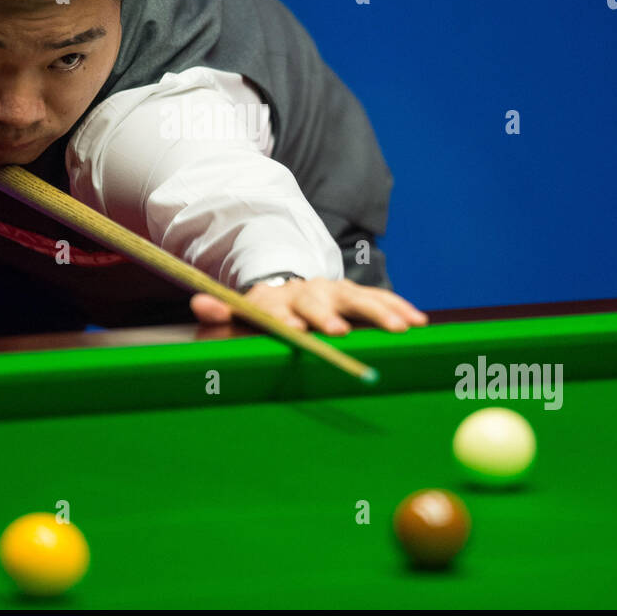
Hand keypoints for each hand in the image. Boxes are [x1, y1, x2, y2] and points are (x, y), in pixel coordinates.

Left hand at [190, 277, 428, 335]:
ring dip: (380, 313)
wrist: (289, 284)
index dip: (289, 318)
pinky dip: (399, 309)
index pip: (282, 308)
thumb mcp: (241, 311)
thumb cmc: (267, 310)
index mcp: (280, 300)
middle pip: (322, 302)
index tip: (295, 329)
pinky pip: (383, 300)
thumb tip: (199, 303)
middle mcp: (311, 292)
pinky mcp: (359, 295)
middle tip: (340, 331)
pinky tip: (417, 322)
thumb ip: (221, 312)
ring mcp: (338, 291)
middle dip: (331, 316)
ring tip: (400, 328)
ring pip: (360, 299)